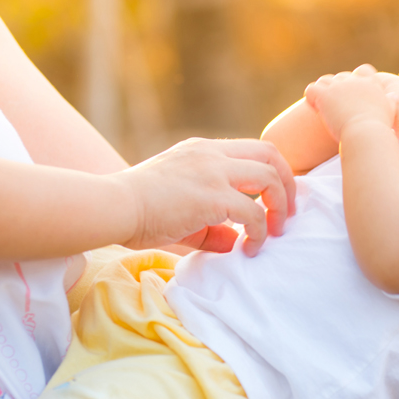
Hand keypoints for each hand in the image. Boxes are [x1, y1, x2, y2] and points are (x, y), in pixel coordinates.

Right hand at [112, 138, 296, 256]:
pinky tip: (250, 248)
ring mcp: (212, 171)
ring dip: (280, 207)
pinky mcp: (211, 196)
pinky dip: (259, 232)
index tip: (275, 199)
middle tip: (288, 213)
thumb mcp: (181, 209)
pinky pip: (252, 213)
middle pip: (271, 154)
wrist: (110, 207)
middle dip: (288, 184)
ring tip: (274, 232)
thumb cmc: (136, 210)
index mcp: (203, 150)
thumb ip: (212, 224)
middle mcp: (211, 154)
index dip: (273, 173)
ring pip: (269, 178)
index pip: (253, 149)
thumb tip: (236, 242)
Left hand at [303, 68, 395, 140]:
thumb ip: (391, 102)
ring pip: (324, 81)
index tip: (353, 95)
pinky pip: (311, 89)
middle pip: (340, 77)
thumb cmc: (380, 128)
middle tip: (337, 107)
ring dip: (323, 93)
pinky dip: (311, 98)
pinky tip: (316, 109)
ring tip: (324, 108)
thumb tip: (394, 96)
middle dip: (337, 90)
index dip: (355, 80)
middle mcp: (354, 81)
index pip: (363, 71)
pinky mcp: (325, 94)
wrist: (367, 134)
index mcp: (371, 83)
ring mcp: (338, 86)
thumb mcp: (390, 112)